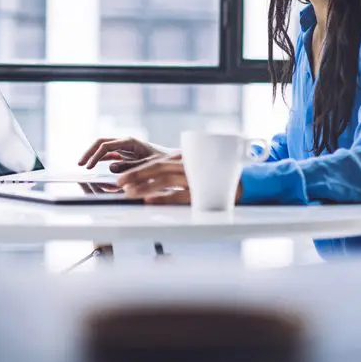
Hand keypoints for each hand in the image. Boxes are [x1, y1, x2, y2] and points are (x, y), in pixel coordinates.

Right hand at [79, 136, 166, 172]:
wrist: (173, 160)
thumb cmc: (163, 161)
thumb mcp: (148, 165)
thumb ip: (130, 166)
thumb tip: (110, 166)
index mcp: (129, 141)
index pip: (106, 145)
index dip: (95, 155)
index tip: (88, 167)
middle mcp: (125, 142)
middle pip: (101, 143)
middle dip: (89, 152)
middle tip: (80, 164)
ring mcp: (124, 147)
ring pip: (103, 148)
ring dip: (93, 155)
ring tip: (84, 166)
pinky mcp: (125, 154)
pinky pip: (109, 154)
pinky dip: (100, 159)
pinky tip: (93, 166)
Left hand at [116, 154, 243, 204]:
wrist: (241, 186)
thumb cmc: (212, 179)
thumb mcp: (192, 170)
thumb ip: (174, 171)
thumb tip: (148, 180)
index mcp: (184, 160)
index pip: (156, 162)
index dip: (137, 170)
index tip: (121, 178)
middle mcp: (189, 166)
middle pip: (158, 168)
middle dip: (136, 176)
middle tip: (119, 184)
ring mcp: (196, 178)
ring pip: (165, 180)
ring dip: (144, 186)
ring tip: (129, 193)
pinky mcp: (202, 193)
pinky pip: (179, 195)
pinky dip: (163, 198)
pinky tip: (149, 201)